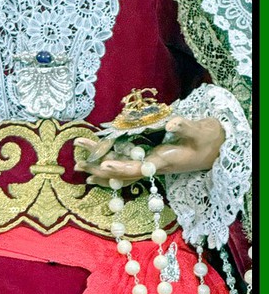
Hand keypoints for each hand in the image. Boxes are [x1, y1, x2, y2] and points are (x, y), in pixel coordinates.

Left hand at [74, 116, 224, 186]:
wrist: (216, 149)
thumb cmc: (208, 139)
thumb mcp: (200, 131)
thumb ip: (186, 127)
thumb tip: (172, 122)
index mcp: (164, 161)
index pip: (139, 167)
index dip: (122, 168)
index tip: (105, 165)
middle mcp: (153, 166)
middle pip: (122, 172)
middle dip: (100, 168)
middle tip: (78, 163)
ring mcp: (149, 164)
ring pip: (121, 170)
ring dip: (100, 167)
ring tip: (78, 165)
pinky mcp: (148, 159)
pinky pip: (124, 166)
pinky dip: (109, 168)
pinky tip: (94, 168)